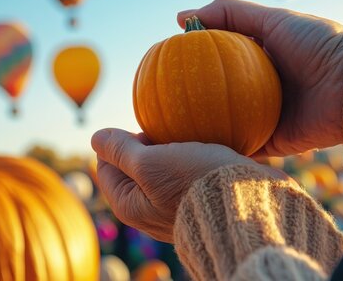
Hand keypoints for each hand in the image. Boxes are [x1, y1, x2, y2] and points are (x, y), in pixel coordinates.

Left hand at [91, 128, 287, 242]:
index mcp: (128, 204)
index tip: (146, 135)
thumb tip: (96, 137)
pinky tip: (202, 147)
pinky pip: (183, 170)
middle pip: (133, 166)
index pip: (106, 165)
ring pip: (160, 165)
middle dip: (145, 145)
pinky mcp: (196, 196)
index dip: (120, 143)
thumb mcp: (150, 164)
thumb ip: (120, 150)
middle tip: (167, 137)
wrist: (247, 203)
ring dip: (169, 148)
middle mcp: (148, 208)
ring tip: (187, 139)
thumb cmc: (195, 183)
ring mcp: (172, 204)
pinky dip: (187, 156)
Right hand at [178, 0, 342, 156]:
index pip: (218, 63)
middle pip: (219, 97)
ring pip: (228, 125)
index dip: (193, 64)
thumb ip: (229, 12)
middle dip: (193, 102)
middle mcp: (262, 91)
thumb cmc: (316, 45)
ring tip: (170, 134)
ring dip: (204, 131)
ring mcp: (268, 118)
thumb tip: (180, 16)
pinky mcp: (276, 143)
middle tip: (161, 106)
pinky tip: (196, 153)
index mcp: (261, 61)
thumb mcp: (272, 19)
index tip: (165, 67)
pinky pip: (245, 147)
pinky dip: (225, 150)